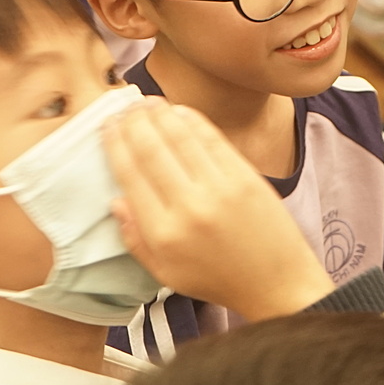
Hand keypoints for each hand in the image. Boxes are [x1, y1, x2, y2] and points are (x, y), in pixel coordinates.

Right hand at [104, 99, 333, 318]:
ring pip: (181, 138)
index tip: (106, 127)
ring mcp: (221, 189)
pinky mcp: (246, 176)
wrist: (277, 283)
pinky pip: (213, 139)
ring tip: (146, 102)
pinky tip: (179, 110)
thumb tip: (116, 200)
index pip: (130, 176)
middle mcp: (189, 207)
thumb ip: (135, 239)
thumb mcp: (165, 273)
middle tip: (123, 107)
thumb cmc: (218, 279)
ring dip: (160, 114)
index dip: (115, 145)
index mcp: (164, 233)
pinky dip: (193, 120)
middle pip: (152, 150)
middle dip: (133, 123)